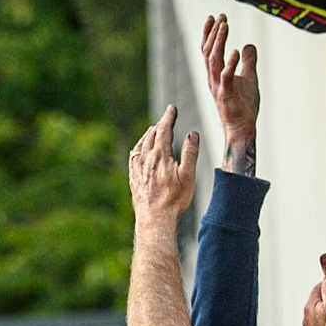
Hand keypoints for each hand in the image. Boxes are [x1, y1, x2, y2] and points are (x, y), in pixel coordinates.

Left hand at [128, 105, 198, 224]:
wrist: (154, 218)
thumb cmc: (174, 199)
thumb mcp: (188, 176)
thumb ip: (190, 153)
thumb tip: (192, 134)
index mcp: (161, 156)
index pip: (164, 130)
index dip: (168, 117)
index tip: (172, 108)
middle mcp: (147, 158)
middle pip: (152, 134)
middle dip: (160, 123)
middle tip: (167, 116)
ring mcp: (138, 167)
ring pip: (141, 144)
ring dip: (149, 134)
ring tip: (154, 129)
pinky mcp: (133, 176)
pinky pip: (134, 155)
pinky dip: (138, 146)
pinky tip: (140, 148)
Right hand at [200, 14, 258, 173]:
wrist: (243, 127)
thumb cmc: (244, 105)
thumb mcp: (249, 78)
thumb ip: (248, 62)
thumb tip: (248, 45)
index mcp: (215, 73)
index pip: (208, 49)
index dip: (209, 33)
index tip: (213, 17)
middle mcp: (212, 78)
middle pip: (208, 51)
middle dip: (213, 32)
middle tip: (220, 17)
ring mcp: (218, 87)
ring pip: (214, 60)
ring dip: (219, 42)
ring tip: (225, 26)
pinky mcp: (226, 95)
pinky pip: (226, 77)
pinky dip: (230, 64)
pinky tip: (236, 52)